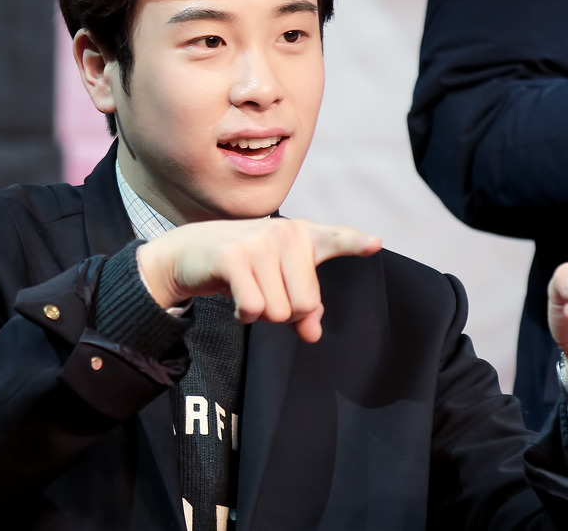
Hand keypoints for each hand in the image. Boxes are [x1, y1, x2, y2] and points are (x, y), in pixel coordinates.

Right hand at [138, 216, 380, 343]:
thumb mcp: (277, 283)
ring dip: (262, 314)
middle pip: (306, 303)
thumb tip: (313, 334)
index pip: (334, 239)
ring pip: (279, 312)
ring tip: (247, 290)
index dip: (355, 242)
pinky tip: (235, 298)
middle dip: (286, 312)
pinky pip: (254, 309)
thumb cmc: (244, 268)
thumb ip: (303, 307)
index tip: (376, 243)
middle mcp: (283, 232)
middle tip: (264, 292)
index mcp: (300, 236)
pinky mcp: (233, 256)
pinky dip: (245, 314)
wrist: (191, 252)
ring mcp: (258, 241)